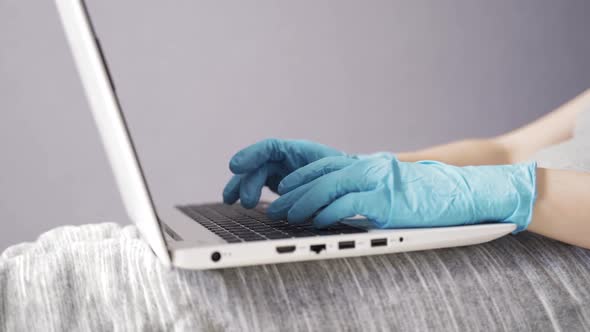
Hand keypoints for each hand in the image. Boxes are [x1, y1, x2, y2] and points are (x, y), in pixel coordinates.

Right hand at [223, 139, 345, 208]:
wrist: (353, 182)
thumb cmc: (346, 178)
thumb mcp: (336, 179)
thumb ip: (320, 185)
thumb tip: (303, 200)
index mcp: (300, 151)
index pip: (271, 147)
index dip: (251, 154)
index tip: (235, 166)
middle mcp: (287, 158)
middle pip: (259, 164)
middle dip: (247, 181)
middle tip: (245, 202)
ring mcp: (281, 170)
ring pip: (254, 174)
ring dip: (240, 187)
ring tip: (231, 201)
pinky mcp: (278, 182)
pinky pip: (257, 184)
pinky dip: (246, 192)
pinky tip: (236, 203)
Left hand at [267, 155, 536, 231]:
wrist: (465, 191)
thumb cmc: (430, 195)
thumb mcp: (393, 186)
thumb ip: (369, 188)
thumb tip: (343, 201)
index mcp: (370, 163)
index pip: (326, 165)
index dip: (301, 176)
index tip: (283, 189)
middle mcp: (371, 166)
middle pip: (322, 173)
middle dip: (295, 191)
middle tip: (277, 206)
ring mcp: (379, 181)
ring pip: (330, 185)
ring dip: (304, 201)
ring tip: (287, 215)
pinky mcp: (388, 199)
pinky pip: (350, 203)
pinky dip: (329, 211)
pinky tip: (317, 220)